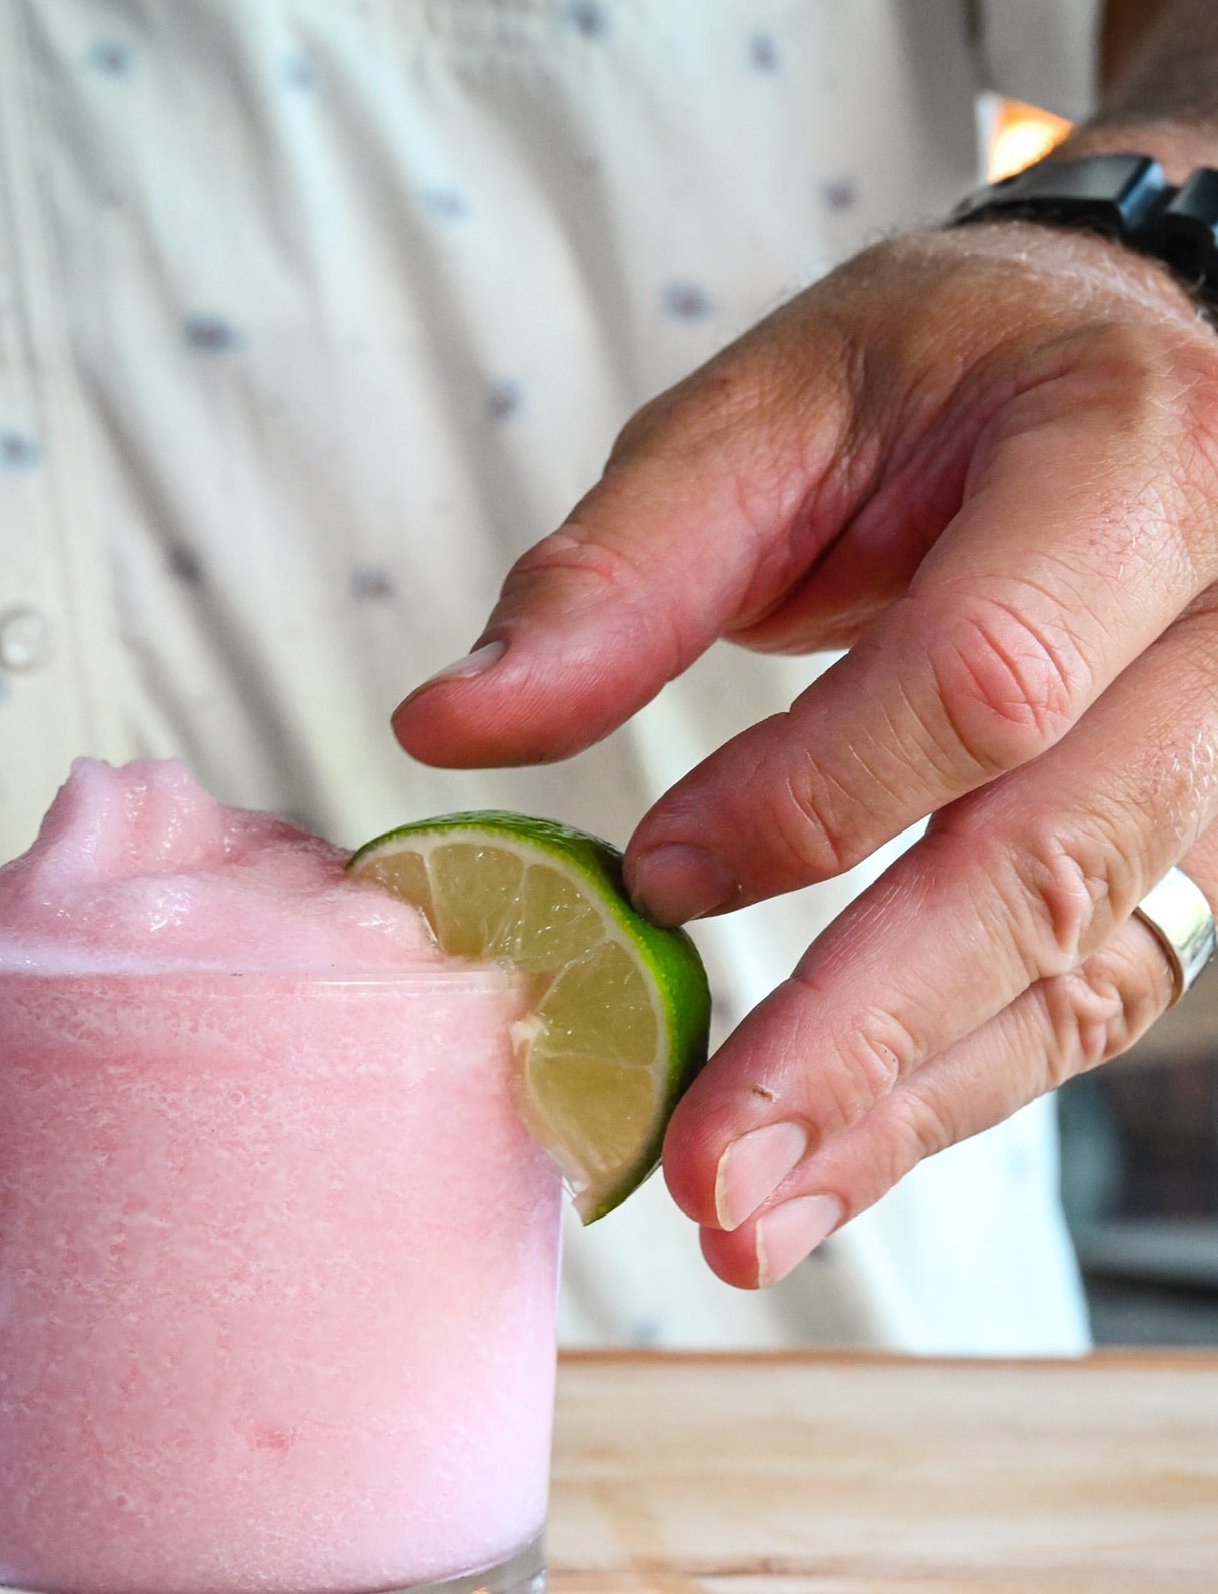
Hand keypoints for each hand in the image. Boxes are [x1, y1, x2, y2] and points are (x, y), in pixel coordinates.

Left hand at [392, 214, 1217, 1286]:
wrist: (1138, 368)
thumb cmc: (953, 369)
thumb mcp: (783, 401)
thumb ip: (625, 565)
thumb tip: (450, 726)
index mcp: (1129, 467)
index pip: (986, 681)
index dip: (812, 798)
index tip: (650, 876)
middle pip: (1050, 869)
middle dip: (860, 1038)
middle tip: (704, 1171)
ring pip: (1081, 974)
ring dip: (900, 1119)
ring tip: (744, 1225)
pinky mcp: (1196, 850)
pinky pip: (1085, 1002)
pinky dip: (944, 1102)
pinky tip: (826, 1177)